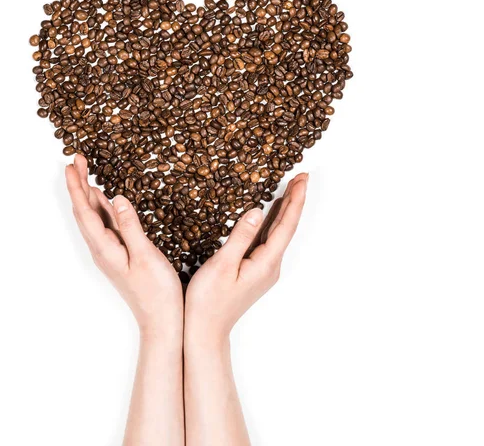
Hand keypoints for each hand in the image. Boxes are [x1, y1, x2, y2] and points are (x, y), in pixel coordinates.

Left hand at [66, 154, 182, 337]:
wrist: (161, 321)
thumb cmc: (156, 291)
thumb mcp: (145, 256)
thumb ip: (130, 226)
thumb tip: (118, 198)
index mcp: (104, 249)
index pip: (84, 212)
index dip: (76, 187)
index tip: (71, 165)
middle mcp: (101, 249)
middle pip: (84, 212)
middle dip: (78, 185)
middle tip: (76, 160)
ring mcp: (109, 252)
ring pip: (93, 217)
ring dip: (88, 195)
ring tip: (84, 174)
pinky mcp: (119, 254)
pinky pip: (105, 225)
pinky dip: (102, 208)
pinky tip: (104, 200)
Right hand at [185, 173, 307, 344]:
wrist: (206, 331)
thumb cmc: (209, 301)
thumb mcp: (222, 265)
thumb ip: (241, 237)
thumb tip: (256, 211)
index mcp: (266, 263)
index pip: (286, 225)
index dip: (295, 200)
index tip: (302, 179)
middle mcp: (270, 266)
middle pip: (286, 227)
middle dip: (295, 201)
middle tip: (301, 177)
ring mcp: (264, 270)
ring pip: (278, 233)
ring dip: (285, 210)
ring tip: (290, 189)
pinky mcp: (255, 271)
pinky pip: (268, 240)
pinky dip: (272, 222)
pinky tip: (268, 215)